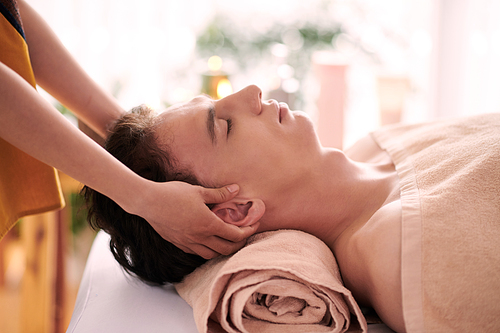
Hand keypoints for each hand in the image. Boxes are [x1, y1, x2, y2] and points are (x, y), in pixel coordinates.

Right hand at [136, 181, 259, 258]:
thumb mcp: (199, 191)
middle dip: (239, 244)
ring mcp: (188, 243)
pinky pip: (198, 253)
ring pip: (212, 255)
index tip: (254, 225)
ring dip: (223, 249)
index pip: (235, 235)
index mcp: (208, 224)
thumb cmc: (173, 194)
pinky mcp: (179, 244)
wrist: (148, 202)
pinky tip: (208, 241)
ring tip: (228, 240)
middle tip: (244, 234)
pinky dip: (207, 250)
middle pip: (226, 249)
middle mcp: (200, 237)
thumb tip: (236, 189)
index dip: (248, 231)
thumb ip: (219, 194)